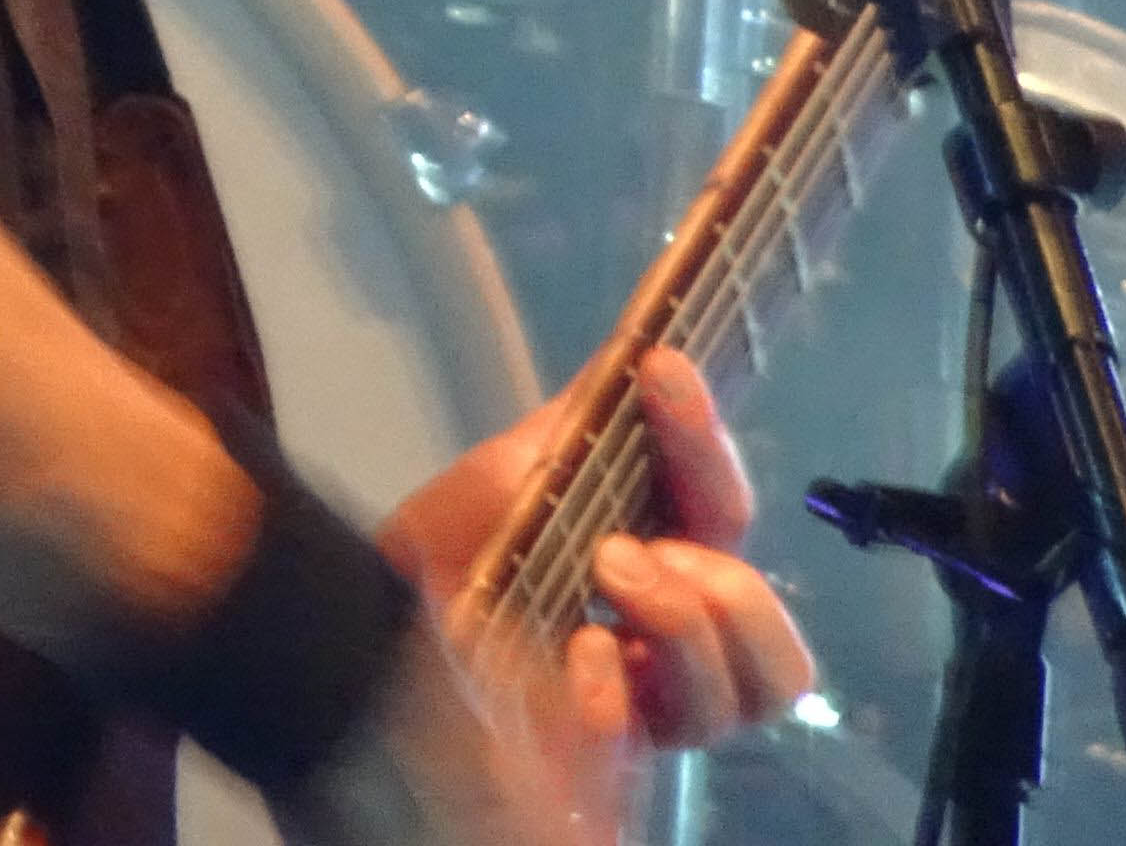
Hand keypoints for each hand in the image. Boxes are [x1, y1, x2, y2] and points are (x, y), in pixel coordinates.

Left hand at [293, 353, 814, 845]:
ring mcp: (633, 722)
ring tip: (603, 583)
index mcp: (659, 574)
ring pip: (736, 702)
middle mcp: (662, 659)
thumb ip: (581, 428)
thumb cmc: (442, 559)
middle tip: (625, 550)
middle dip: (723, 584)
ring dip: (682, 628)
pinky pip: (637, 754)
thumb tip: (640, 345)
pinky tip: (576, 660)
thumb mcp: (508, 478)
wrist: (349, 630)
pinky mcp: (588, 780)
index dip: (708, 442)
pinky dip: (613, 699)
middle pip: (775, 653)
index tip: (661, 368)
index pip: (728, 519)